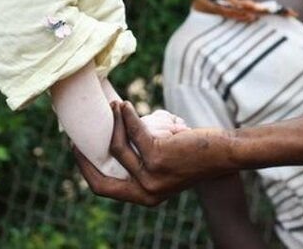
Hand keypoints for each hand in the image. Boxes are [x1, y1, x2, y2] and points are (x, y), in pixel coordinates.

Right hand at [74, 101, 225, 205]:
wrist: (224, 153)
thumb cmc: (194, 155)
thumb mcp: (164, 167)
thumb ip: (142, 162)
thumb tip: (115, 137)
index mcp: (144, 197)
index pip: (104, 188)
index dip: (86, 169)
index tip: (78, 150)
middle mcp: (145, 192)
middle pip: (101, 176)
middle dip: (84, 156)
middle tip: (79, 135)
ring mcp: (151, 176)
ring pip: (117, 146)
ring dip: (112, 122)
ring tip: (114, 106)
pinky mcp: (158, 157)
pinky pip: (134, 131)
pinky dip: (127, 114)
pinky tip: (126, 104)